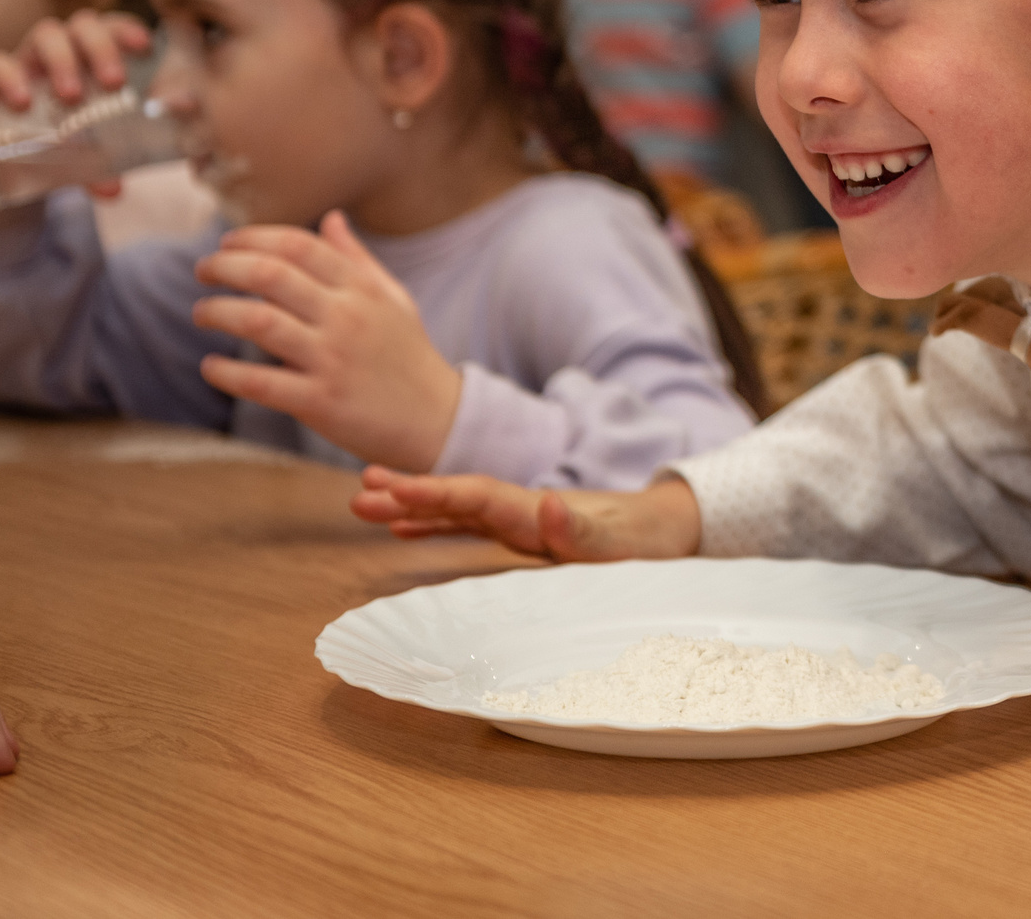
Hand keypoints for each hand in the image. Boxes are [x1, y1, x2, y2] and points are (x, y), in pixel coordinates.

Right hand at [0, 10, 152, 200]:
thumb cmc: (57, 142)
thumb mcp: (86, 153)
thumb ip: (102, 166)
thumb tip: (115, 189)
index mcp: (93, 60)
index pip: (113, 28)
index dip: (128, 29)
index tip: (145, 46)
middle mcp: (61, 52)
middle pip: (82, 25)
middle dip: (101, 47)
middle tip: (113, 83)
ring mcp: (24, 61)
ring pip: (45, 34)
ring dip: (63, 60)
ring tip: (71, 97)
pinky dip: (10, 78)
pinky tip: (22, 104)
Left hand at [194, 211, 462, 471]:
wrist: (436, 419)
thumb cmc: (407, 355)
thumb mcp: (393, 299)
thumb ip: (357, 258)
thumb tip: (331, 218)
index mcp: (362, 289)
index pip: (298, 245)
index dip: (254, 237)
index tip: (226, 243)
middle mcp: (346, 318)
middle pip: (271, 275)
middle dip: (224, 267)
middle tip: (202, 271)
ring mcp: (332, 360)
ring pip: (258, 322)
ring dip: (217, 312)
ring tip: (202, 313)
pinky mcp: (320, 402)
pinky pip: (260, 383)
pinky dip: (226, 373)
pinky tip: (211, 365)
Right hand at [350, 467, 702, 560]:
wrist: (671, 528)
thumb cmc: (647, 541)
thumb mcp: (622, 543)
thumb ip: (582, 529)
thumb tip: (548, 505)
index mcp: (539, 511)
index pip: (477, 496)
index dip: (434, 493)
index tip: (392, 487)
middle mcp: (524, 510)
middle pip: (458, 496)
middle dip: (411, 492)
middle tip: (360, 487)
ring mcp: (521, 519)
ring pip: (456, 509)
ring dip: (413, 506)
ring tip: (363, 500)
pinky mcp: (524, 532)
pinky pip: (469, 527)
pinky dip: (435, 525)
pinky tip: (403, 529)